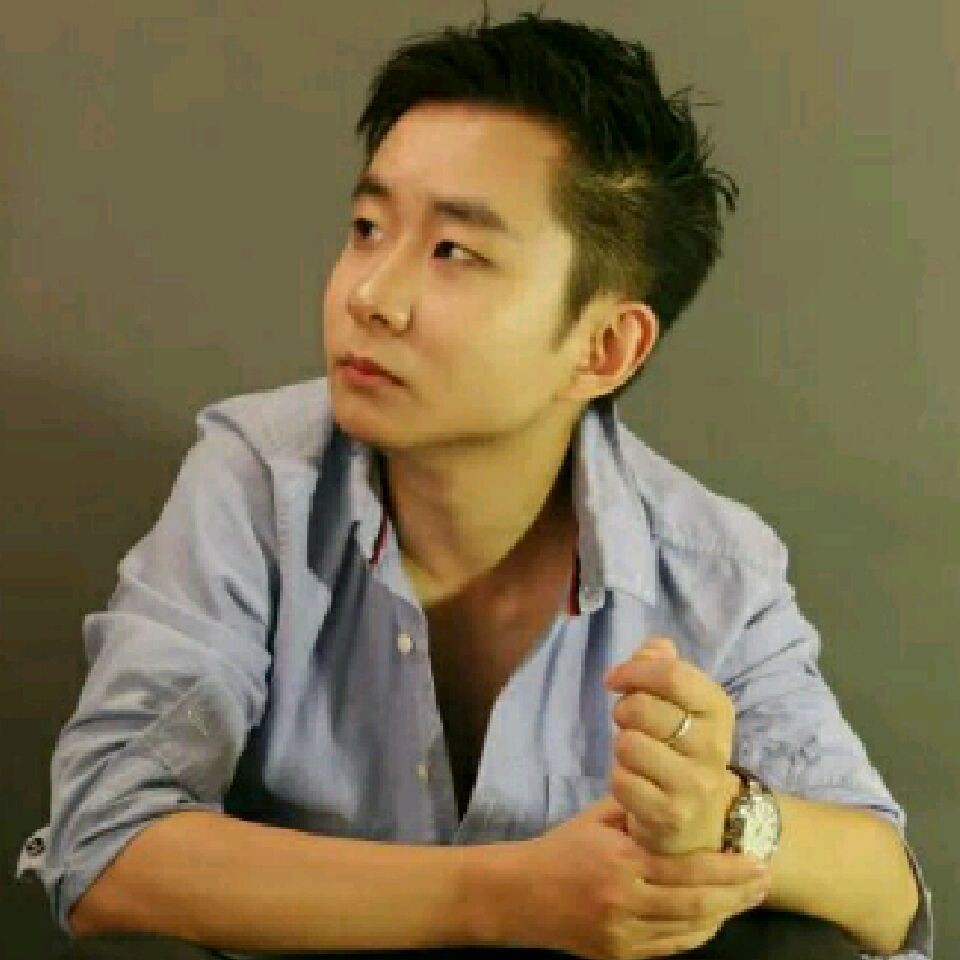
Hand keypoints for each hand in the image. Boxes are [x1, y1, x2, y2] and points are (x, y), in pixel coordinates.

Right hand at [500, 792, 772, 958]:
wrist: (519, 894)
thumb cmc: (560, 849)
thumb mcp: (595, 820)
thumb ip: (636, 812)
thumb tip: (675, 797)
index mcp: (621, 862)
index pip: (688, 870)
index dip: (727, 869)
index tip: (757, 861)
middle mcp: (626, 901)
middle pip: (697, 905)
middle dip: (737, 895)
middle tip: (765, 882)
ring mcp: (623, 934)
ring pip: (688, 931)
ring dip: (723, 916)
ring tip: (746, 900)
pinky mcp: (619, 955)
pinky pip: (669, 948)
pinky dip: (696, 934)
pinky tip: (712, 920)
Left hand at [604, 636, 739, 856]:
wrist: (703, 820)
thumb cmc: (682, 747)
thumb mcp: (682, 703)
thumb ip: (663, 666)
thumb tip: (655, 647)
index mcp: (718, 709)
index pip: (672, 674)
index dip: (633, 670)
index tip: (614, 679)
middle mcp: (714, 746)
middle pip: (642, 708)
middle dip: (623, 710)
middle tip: (628, 722)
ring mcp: (694, 784)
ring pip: (628, 744)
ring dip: (621, 746)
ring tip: (635, 753)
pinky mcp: (670, 816)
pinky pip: (621, 781)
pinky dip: (620, 778)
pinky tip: (636, 782)